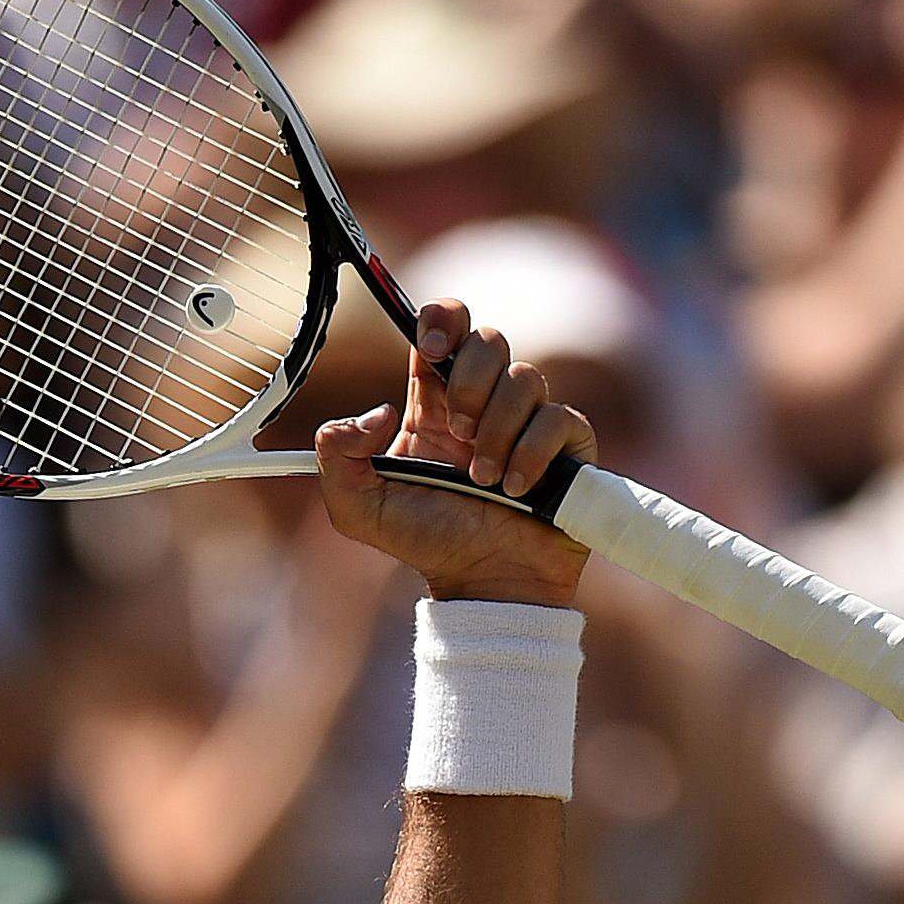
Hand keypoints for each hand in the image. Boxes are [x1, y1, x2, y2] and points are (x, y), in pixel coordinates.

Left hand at [312, 300, 594, 607]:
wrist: (483, 582)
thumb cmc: (424, 541)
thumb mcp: (356, 507)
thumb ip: (336, 454)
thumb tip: (376, 410)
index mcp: (433, 405)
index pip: (443, 332)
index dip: (442, 321)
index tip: (432, 347)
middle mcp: (483, 403)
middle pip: (489, 339)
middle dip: (471, 382)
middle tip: (457, 435)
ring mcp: (528, 420)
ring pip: (525, 377)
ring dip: (497, 432)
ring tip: (483, 481)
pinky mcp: (567, 443)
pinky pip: (558, 418)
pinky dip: (531, 455)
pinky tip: (515, 489)